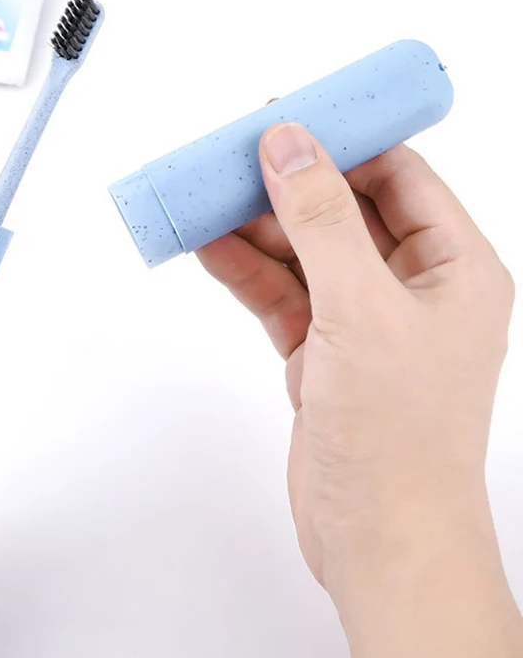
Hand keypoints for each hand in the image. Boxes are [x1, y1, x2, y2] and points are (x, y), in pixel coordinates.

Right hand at [198, 124, 521, 657]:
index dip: (346, 141)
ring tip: (204, 196)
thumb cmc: (400, 438)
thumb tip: (289, 144)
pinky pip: (279, 294)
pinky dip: (244, 270)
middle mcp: (411, 290)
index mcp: (454, 269)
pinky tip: (208, 246)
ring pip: (303, 253)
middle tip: (230, 156)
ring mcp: (362, 322)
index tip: (291, 116)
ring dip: (254, 226)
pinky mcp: (321, 353)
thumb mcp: (361, 308)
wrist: (378, 541)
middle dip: (286, 185)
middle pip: (341, 211)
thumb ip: (321, 220)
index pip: (400, 176)